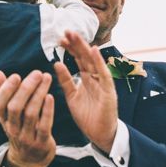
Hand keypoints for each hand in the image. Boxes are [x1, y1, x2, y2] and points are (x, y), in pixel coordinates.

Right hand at [0, 69, 55, 166]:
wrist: (29, 161)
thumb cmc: (20, 129)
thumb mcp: (9, 115)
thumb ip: (4, 93)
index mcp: (4, 120)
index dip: (6, 90)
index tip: (16, 76)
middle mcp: (12, 129)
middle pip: (16, 108)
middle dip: (26, 89)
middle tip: (37, 73)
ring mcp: (26, 137)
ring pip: (31, 114)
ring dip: (39, 94)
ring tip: (46, 78)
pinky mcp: (41, 142)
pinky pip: (44, 126)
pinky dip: (47, 111)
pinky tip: (51, 97)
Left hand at [54, 31, 117, 153]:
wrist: (100, 135)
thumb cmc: (88, 116)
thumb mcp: (72, 97)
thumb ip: (66, 81)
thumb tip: (56, 64)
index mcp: (87, 79)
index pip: (78, 60)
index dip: (70, 49)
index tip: (60, 39)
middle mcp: (95, 77)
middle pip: (85, 57)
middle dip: (76, 44)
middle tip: (66, 31)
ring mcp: (103, 82)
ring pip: (93, 61)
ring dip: (84, 48)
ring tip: (75, 36)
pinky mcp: (109, 90)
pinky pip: (103, 74)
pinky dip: (99, 62)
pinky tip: (94, 50)